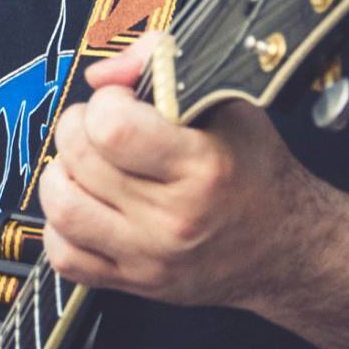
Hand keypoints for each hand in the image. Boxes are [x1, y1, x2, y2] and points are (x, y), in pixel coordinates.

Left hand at [36, 32, 327, 309]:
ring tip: (88, 164)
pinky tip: (89, 205)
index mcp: (202, 167)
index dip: (107, 101)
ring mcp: (150, 256)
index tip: (123, 101)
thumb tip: (102, 75)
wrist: (286, 248)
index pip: (112, 127)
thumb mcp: (229, 102)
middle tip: (101, 125)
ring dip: (63, 174)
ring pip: (62, 207)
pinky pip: (65, 257)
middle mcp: (173, 218)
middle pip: (79, 158)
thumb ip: (163, 64)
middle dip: (79, 126)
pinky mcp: (134, 284)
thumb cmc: (255, 170)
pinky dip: (61, 226)